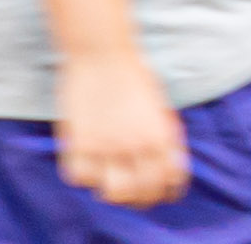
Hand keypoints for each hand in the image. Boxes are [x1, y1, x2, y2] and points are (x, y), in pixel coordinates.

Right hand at [52, 48, 188, 209]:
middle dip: (142, 198)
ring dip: (113, 192)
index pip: (170, 179)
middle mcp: (136, 145)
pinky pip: (81, 177)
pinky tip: (90, 167)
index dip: (168, 189)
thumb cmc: (134, 74)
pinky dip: (85, 177)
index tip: (164, 192)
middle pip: (141, 193)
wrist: (102, 53)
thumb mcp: (161, 104)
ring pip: (112, 192)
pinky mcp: (79, 143)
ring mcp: (106, 147)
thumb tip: (169, 161)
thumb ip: (164, 134)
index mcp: (161, 135)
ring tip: (112, 183)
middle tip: (136, 194)